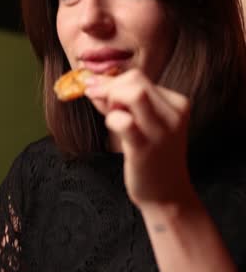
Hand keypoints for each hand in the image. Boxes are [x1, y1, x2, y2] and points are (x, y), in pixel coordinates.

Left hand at [85, 69, 190, 211]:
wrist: (166, 194)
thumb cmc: (152, 157)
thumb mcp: (144, 123)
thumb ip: (121, 102)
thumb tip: (93, 84)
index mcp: (177, 103)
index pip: (139, 77)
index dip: (114, 83)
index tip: (101, 95)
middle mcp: (173, 113)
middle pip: (135, 79)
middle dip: (110, 88)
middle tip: (105, 108)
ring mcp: (161, 131)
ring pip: (133, 93)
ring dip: (112, 100)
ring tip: (113, 117)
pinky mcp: (145, 147)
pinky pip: (123, 121)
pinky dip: (112, 119)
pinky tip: (114, 129)